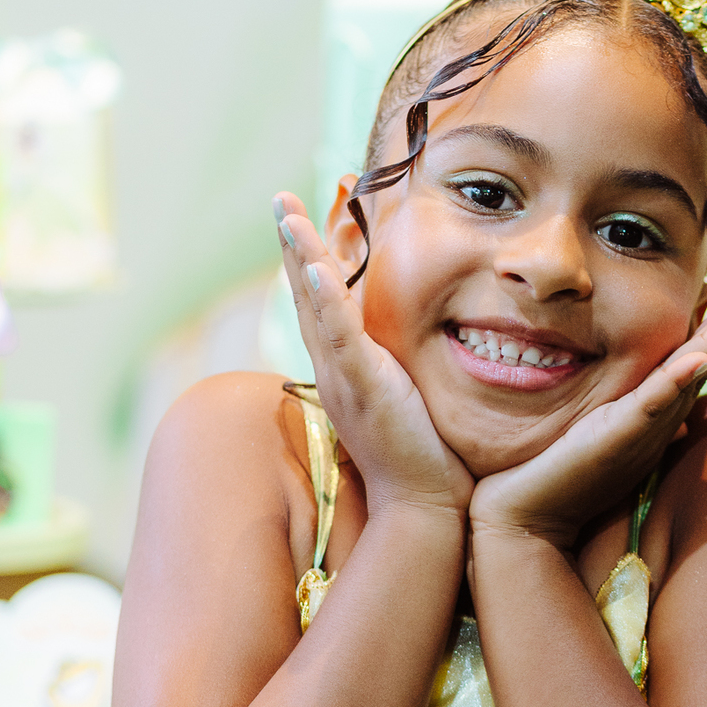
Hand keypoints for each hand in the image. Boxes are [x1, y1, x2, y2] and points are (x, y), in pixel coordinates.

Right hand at [275, 194, 472, 517]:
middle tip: (280, 198)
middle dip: (293, 243)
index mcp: (346, 368)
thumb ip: (403, 370)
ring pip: (314, 306)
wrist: (425, 508)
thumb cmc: (426, 458)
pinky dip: (324, 299)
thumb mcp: (409, 397)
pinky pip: (339, 337)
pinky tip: (314, 266)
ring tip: (286, 212)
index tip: (309, 214)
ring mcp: (344, 377)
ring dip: (299, 255)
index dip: (312, 257)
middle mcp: (334, 369)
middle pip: (305, 294)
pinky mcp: (364, 388)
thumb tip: (416, 346)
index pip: (323, 302)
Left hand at [467, 296, 706, 548]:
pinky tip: (698, 357)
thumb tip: (639, 398)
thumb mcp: (595, 436)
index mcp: (651, 419)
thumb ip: (619, 416)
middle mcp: (655, 424)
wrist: (531, 520)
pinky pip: (652, 404)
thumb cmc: (556, 477)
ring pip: (685, 380)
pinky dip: (676, 380)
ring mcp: (641, 430)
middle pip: (699, 367)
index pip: (688, 366)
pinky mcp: (619, 436)